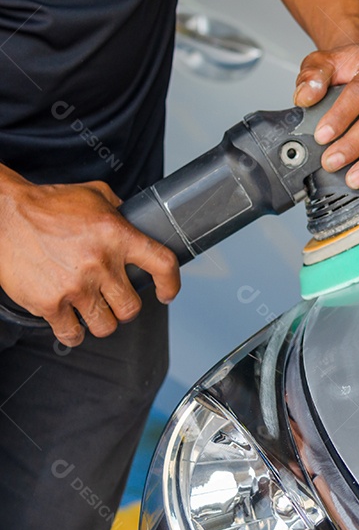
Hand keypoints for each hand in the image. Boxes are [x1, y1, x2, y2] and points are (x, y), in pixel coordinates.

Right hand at [0, 177, 180, 345]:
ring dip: (102, 321)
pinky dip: (74, 333)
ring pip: (106, 325)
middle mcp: (100, 263)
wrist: (3, 215)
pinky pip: (72, 334)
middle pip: (132, 307)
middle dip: (126, 307)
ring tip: (94, 310)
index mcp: (118, 235)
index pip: (162, 264)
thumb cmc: (47, 205)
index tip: (167, 292)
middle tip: (116, 300)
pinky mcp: (48, 303)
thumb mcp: (94, 195)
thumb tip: (137, 220)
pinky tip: (72, 323)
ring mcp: (75, 286)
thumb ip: (120, 210)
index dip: (171, 284)